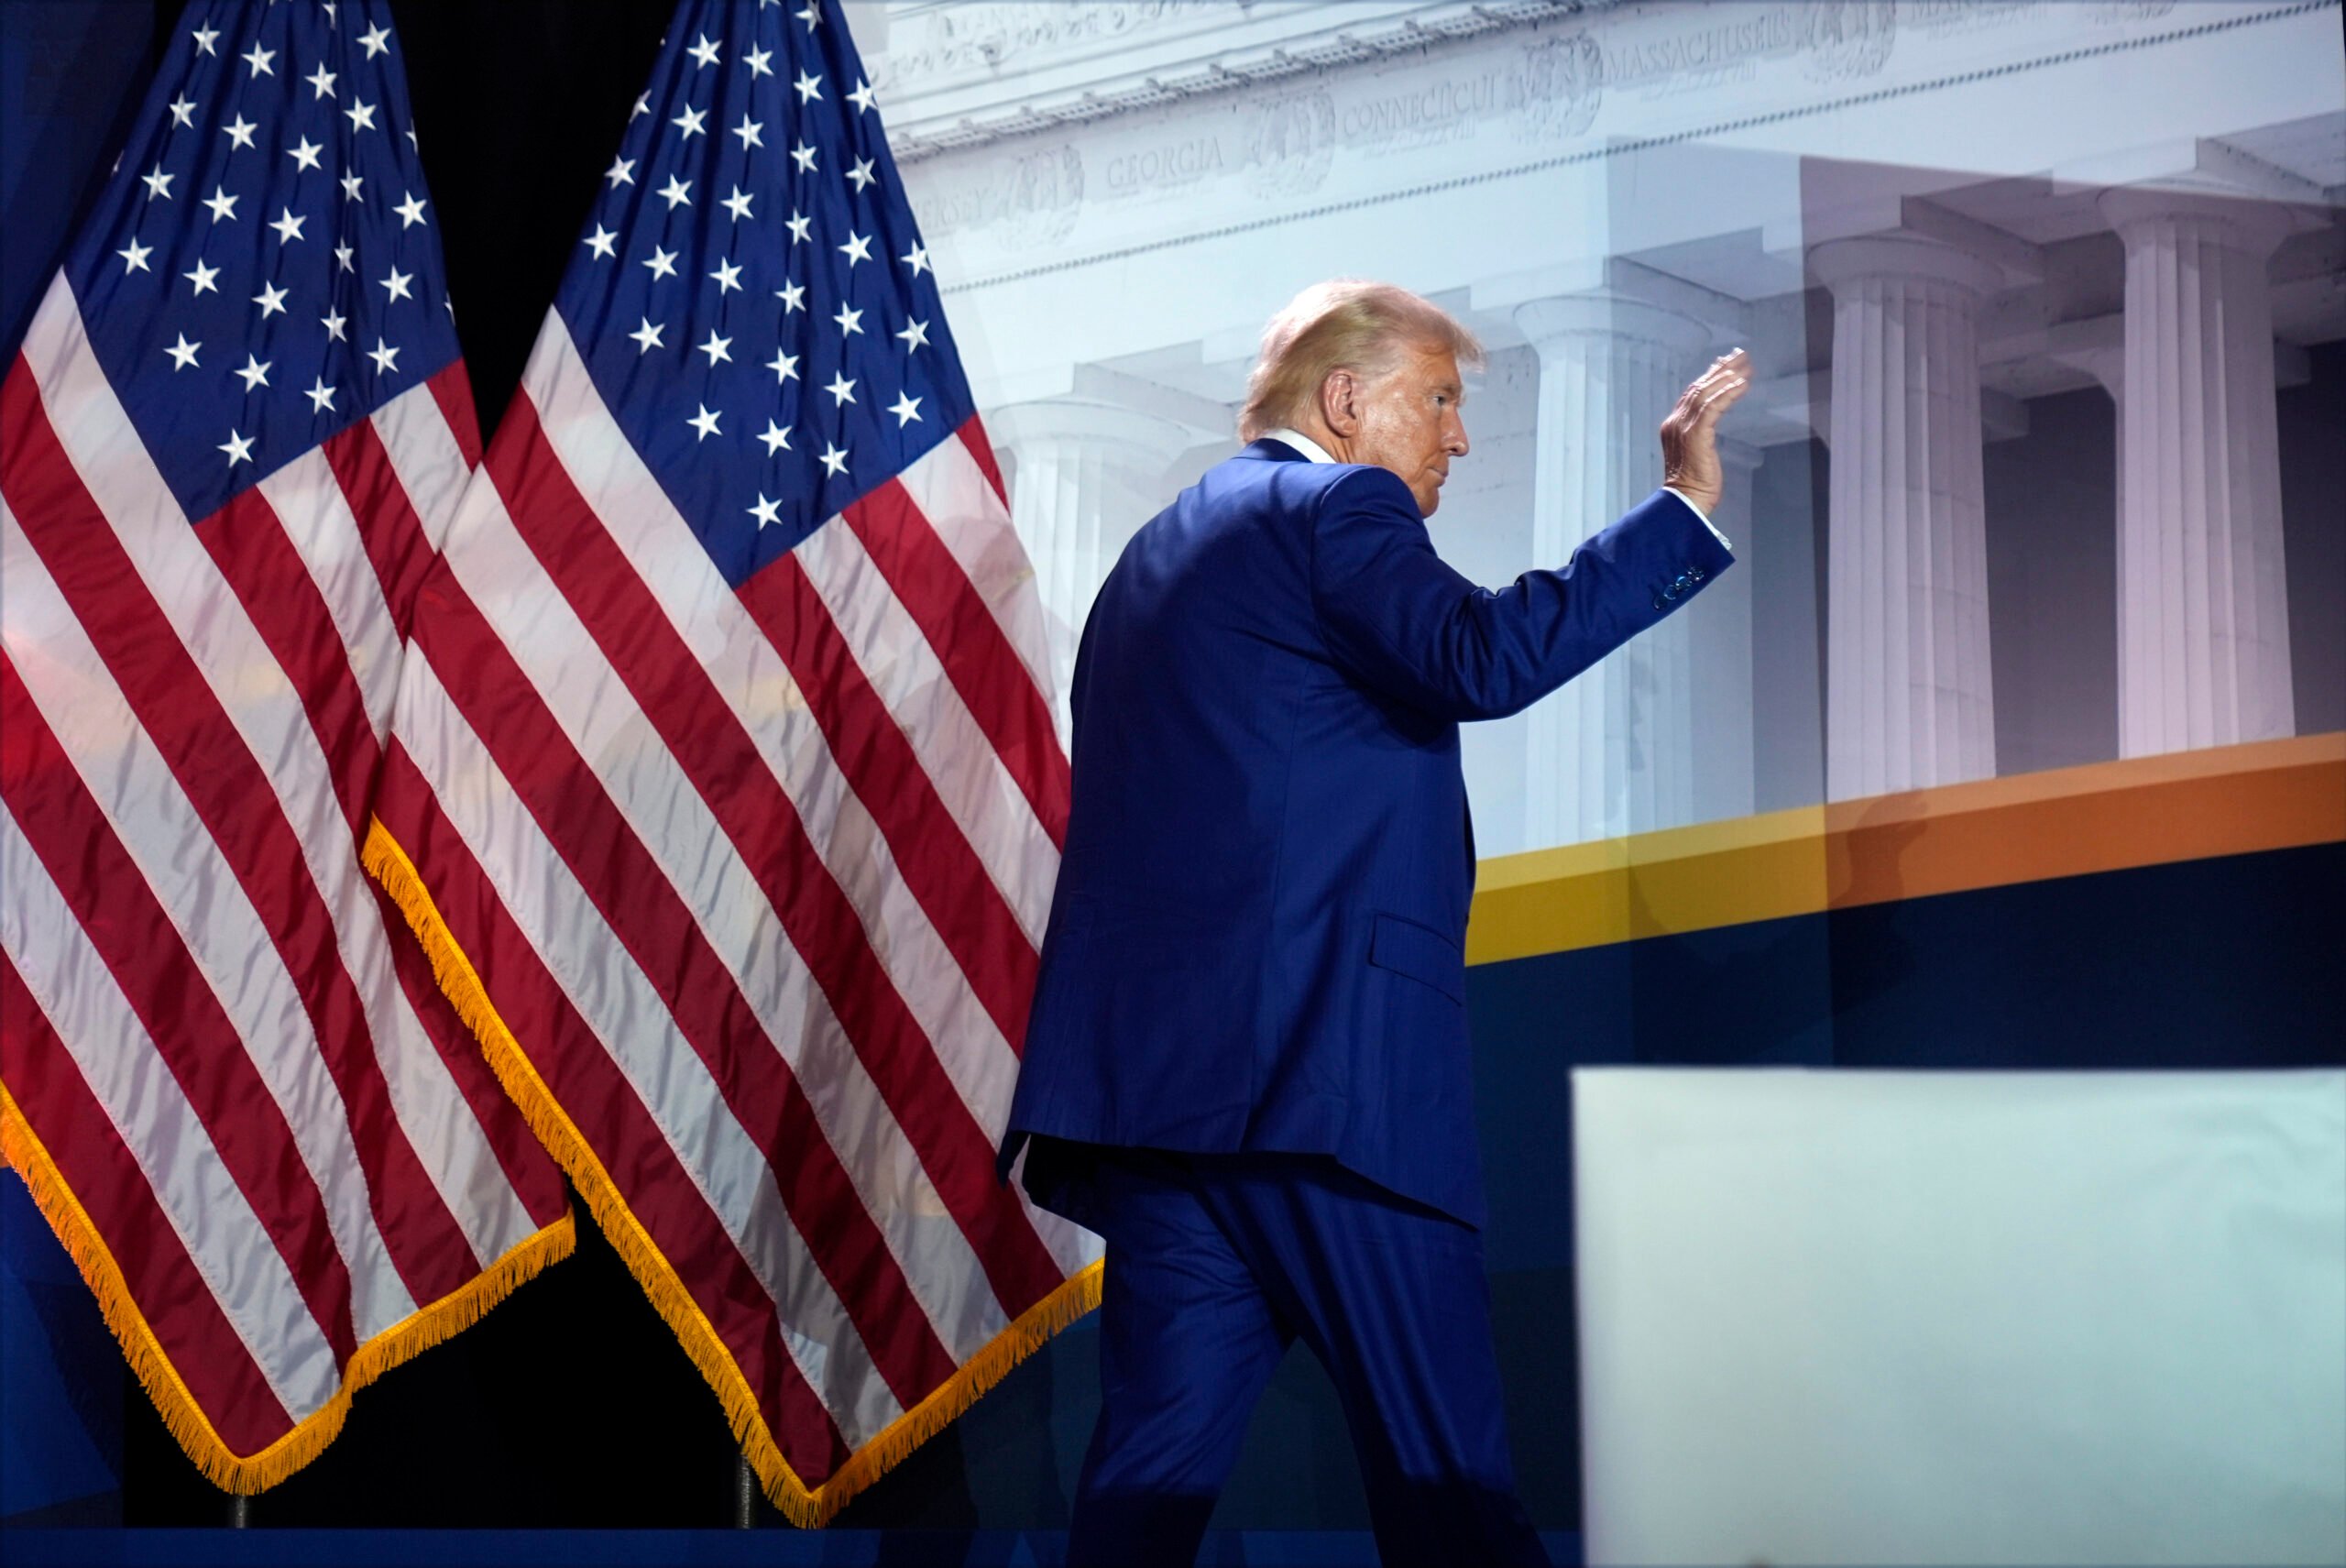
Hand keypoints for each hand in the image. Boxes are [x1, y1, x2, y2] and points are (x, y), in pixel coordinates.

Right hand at [1659, 349, 1751, 517]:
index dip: (1709, 375)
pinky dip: (1728, 394)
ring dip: (1727, 377)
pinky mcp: (1696, 434)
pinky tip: (1742, 385)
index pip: (1692, 393)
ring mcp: (1683, 427)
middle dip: (1720, 369)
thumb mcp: (1695, 452)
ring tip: (1745, 366)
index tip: (1724, 363)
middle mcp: (1675, 422)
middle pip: (1699, 387)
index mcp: (1673, 425)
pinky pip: (1714, 407)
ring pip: (1706, 393)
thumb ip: (1701, 433)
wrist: (1685, 501)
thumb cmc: (1693, 484)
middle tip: (1739, 355)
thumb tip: (1711, 422)